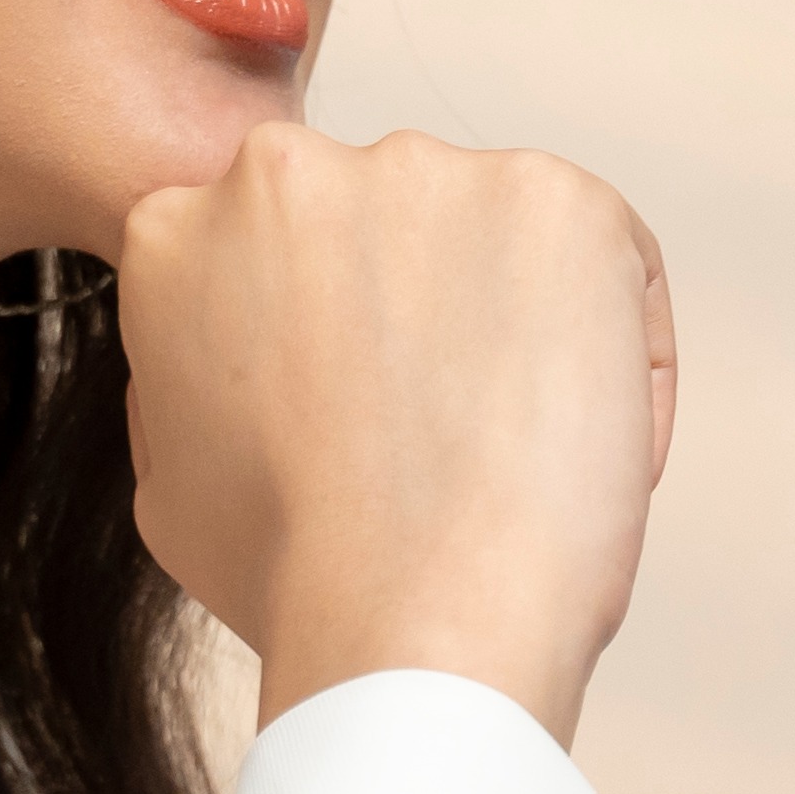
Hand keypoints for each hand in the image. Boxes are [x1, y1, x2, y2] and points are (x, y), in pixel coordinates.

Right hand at [115, 123, 674, 740]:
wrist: (413, 624)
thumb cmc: (295, 580)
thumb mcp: (172, 477)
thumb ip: (196, 383)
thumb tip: (235, 365)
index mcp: (179, 224)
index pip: (283, 256)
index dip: (337, 344)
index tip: (374, 417)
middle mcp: (294, 168)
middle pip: (392, 231)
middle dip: (429, 317)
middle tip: (451, 437)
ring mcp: (430, 172)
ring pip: (499, 239)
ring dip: (521, 326)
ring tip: (513, 452)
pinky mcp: (556, 199)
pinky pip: (614, 262)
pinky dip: (622, 350)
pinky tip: (583, 440)